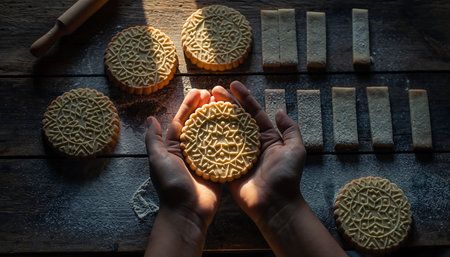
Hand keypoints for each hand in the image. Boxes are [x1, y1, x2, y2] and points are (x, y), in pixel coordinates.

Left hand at [145, 89, 221, 229]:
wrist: (188, 212)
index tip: (199, 91)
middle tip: (215, 94)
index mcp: (174, 148)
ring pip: (212, 135)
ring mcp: (204, 159)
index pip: (182, 121)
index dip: (190, 106)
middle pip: (198, 125)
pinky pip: (223, 150)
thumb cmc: (171, 185)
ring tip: (227, 105)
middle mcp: (189, 151)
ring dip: (218, 120)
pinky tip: (237, 126)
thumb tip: (150, 119)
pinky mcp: (217, 168)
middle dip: (205, 109)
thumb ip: (153, 140)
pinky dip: (229, 138)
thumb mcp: (157, 160)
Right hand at [211, 81, 305, 223]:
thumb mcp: (295, 149)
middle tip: (213, 90)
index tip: (233, 84)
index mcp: (266, 137)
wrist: (274, 204)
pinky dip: (207, 140)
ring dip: (214, 118)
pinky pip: (217, 151)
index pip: (253, 112)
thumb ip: (289, 129)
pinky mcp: (227, 166)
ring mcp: (238, 154)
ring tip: (203, 104)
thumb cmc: (286, 177)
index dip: (244, 97)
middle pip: (236, 119)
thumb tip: (279, 111)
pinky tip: (198, 128)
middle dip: (225, 103)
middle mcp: (251, 143)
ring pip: (224, 132)